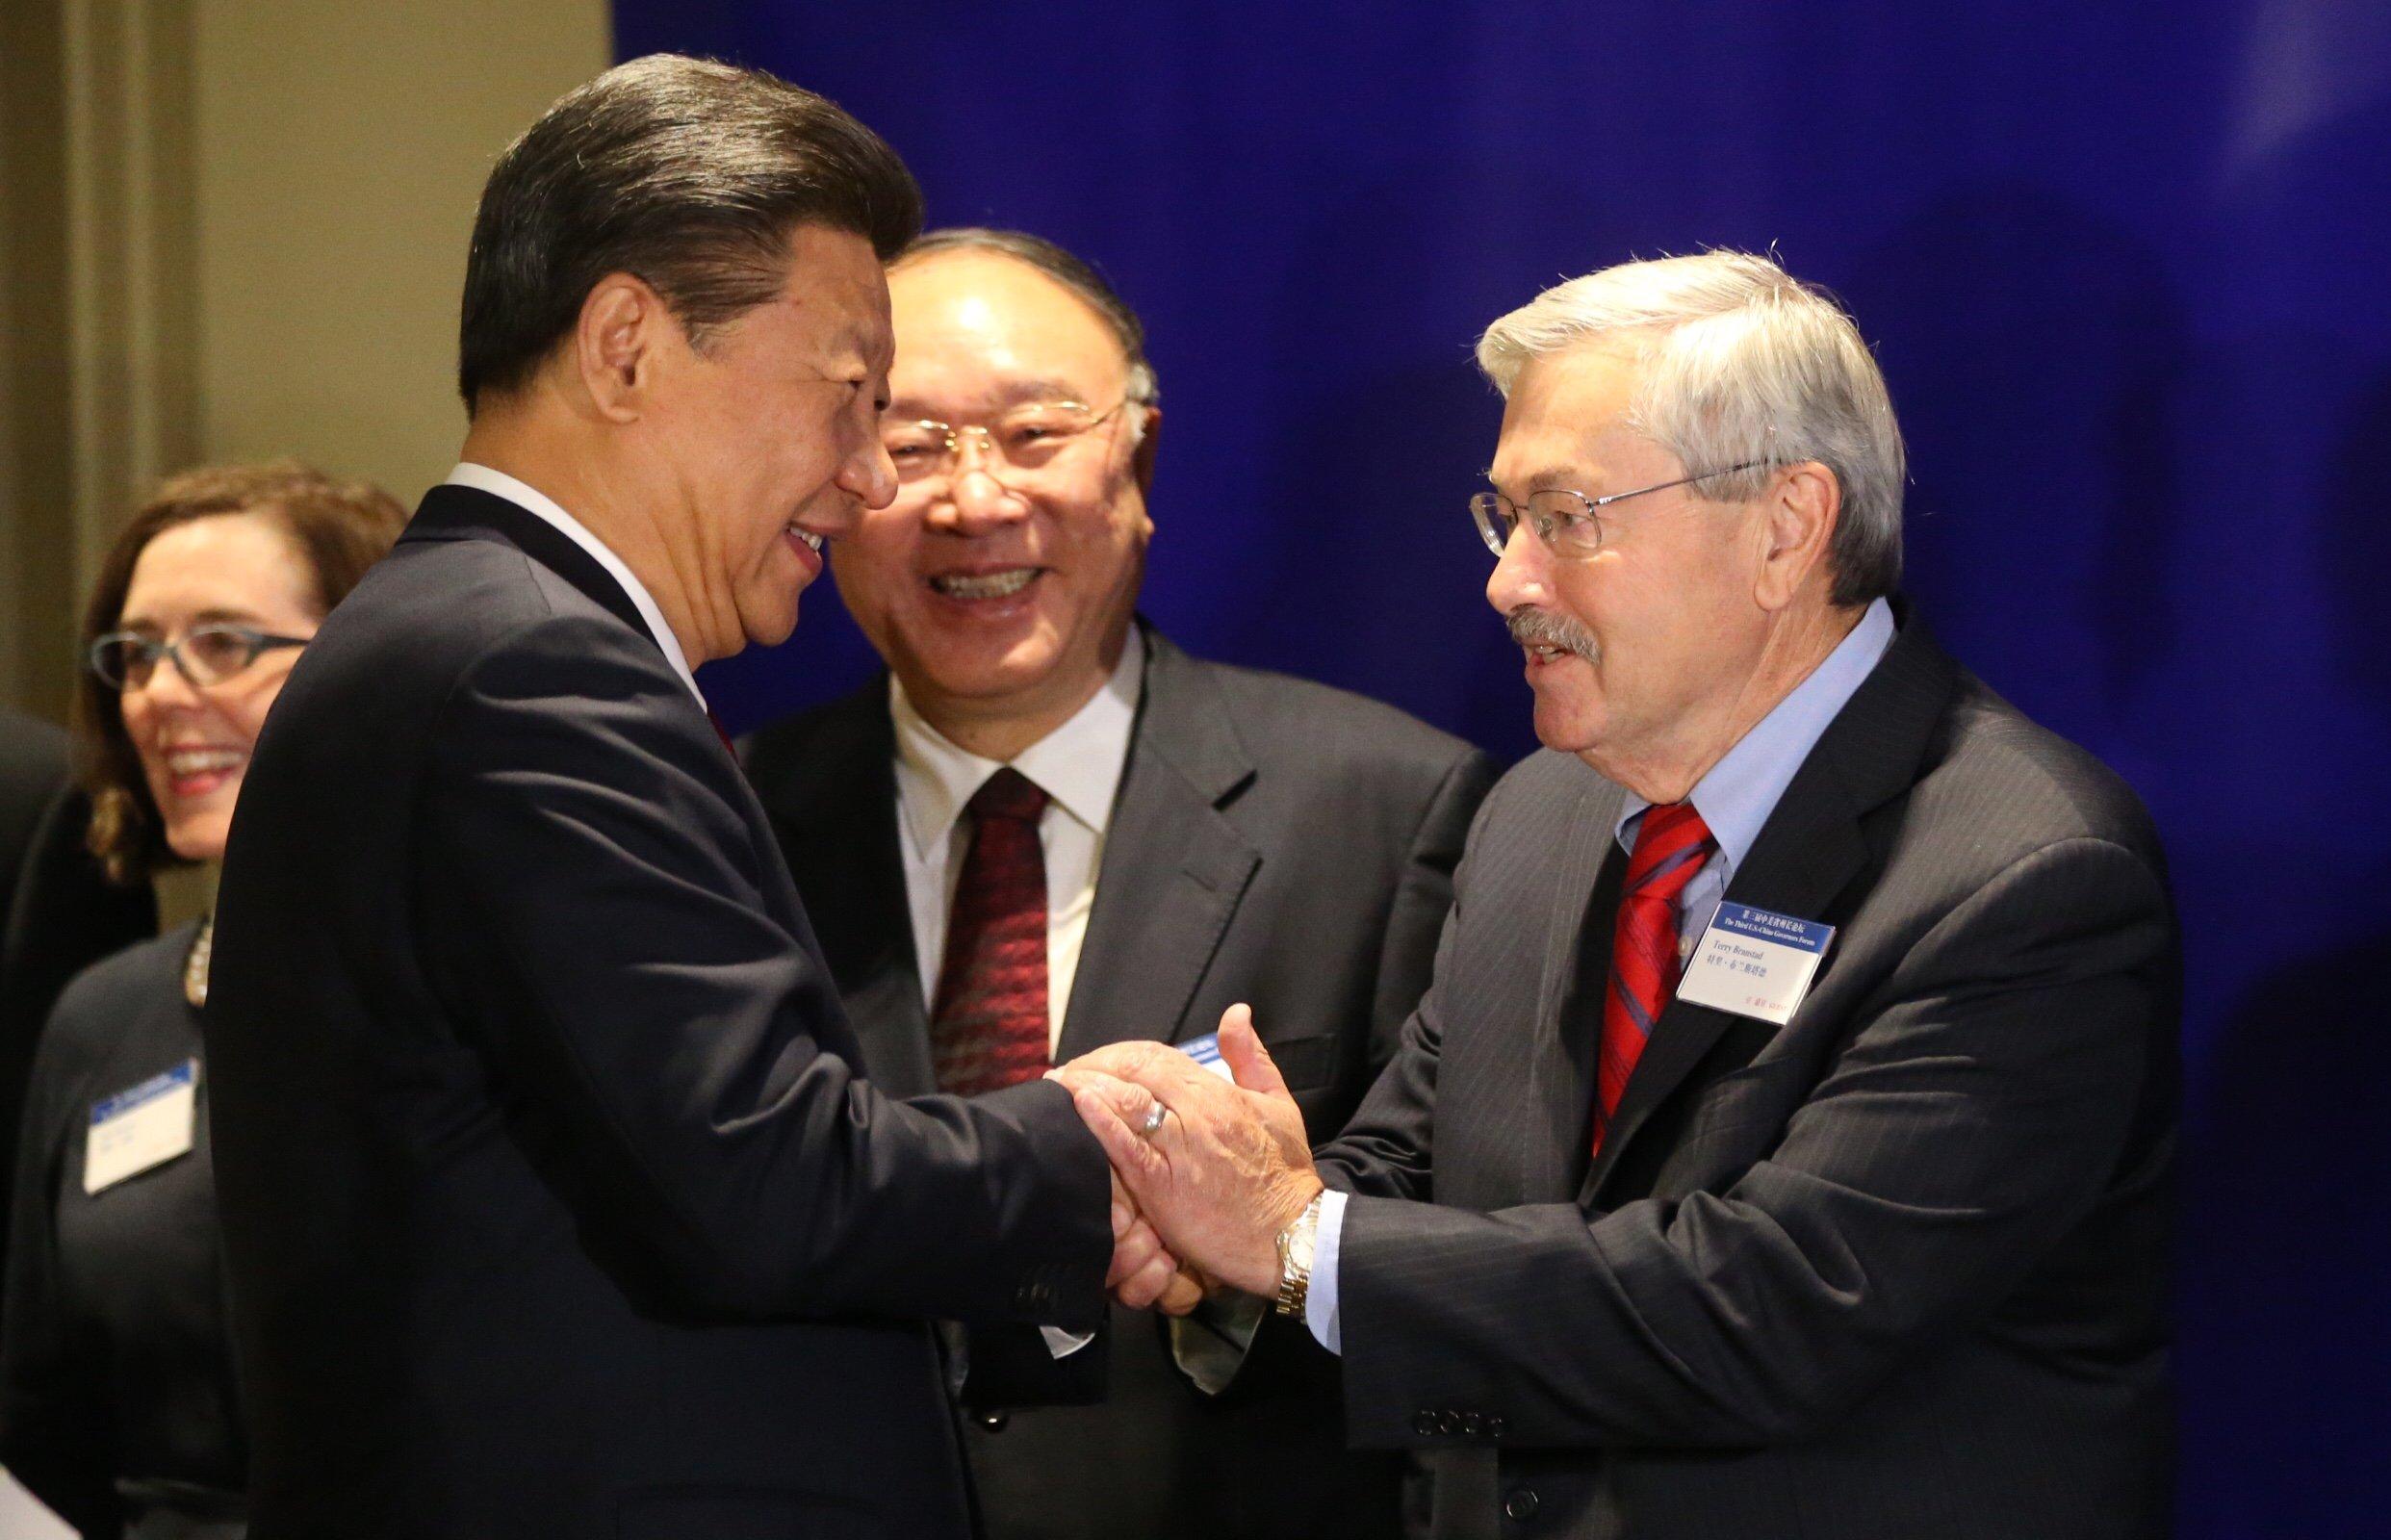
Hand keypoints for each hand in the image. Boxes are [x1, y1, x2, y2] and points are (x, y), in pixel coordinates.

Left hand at [1060, 1008, 1322, 1295]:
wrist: (1291, 1235)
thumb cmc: (1285, 1173)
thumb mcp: (1277, 1103)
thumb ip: (1251, 1056)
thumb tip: (1236, 1012)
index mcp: (1219, 1093)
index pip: (1156, 1057)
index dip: (1120, 1054)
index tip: (1099, 1061)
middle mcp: (1197, 1114)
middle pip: (1134, 1071)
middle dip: (1095, 1065)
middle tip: (1068, 1073)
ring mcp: (1178, 1150)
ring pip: (1126, 1101)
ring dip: (1086, 1085)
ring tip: (1057, 1085)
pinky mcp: (1163, 1187)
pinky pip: (1125, 1147)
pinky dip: (1099, 1121)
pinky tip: (1077, 1105)